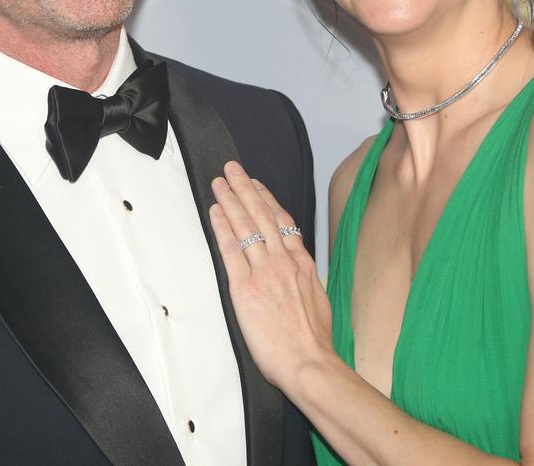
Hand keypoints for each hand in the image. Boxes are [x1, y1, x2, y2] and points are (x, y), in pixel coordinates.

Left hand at [210, 161, 333, 396]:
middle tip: (233, 169)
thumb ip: (304, 279)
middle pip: (262, 215)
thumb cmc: (314, 341)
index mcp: (302, 263)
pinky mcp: (246, 287)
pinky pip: (231, 250)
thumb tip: (297, 270)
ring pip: (246, 225)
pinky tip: (216, 212)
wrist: (309, 362)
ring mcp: (264, 271)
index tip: (257, 185)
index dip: (267, 200)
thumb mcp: (317, 300)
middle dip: (246, 188)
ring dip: (231, 200)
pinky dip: (223, 228)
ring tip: (220, 182)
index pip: (283, 222)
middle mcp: (284, 261)